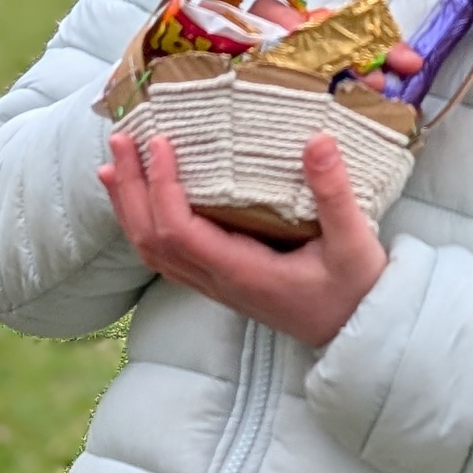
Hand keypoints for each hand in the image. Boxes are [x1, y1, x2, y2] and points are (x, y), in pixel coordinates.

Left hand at [98, 132, 386, 346]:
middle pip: (151, 240)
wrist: (359, 334)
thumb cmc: (356, 289)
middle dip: (130, 190)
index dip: (161, 187)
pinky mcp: (222, 281)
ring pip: (153, 251)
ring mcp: (216, 285)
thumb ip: (334, 193)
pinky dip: (146, 223)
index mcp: (241, 271)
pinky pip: (168, 254)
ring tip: (113, 166)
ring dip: (130, 207)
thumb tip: (317, 139)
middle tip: (120, 141)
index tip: (159, 143)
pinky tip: (144, 201)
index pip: (178, 231)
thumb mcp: (353, 242)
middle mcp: (218, 282)